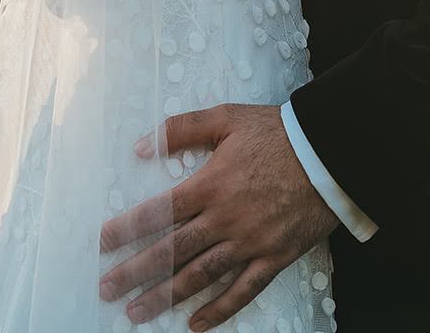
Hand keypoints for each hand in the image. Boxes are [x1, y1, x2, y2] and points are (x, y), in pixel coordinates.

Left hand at [98, 103, 336, 330]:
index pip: (158, 212)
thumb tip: (142, 146)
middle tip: (107, 289)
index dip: (126, 229)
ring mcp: (249, 243)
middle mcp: (224, 219)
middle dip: (135, 272)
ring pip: (200, 276)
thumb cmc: (276, 132)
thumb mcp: (227, 117)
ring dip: (166, 296)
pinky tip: (196, 324)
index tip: (101, 243)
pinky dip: (218, 310)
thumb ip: (182, 129)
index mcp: (209, 184)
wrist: (327, 152)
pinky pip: (242, 291)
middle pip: (172, 251)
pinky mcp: (273, 257)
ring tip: (137, 312)